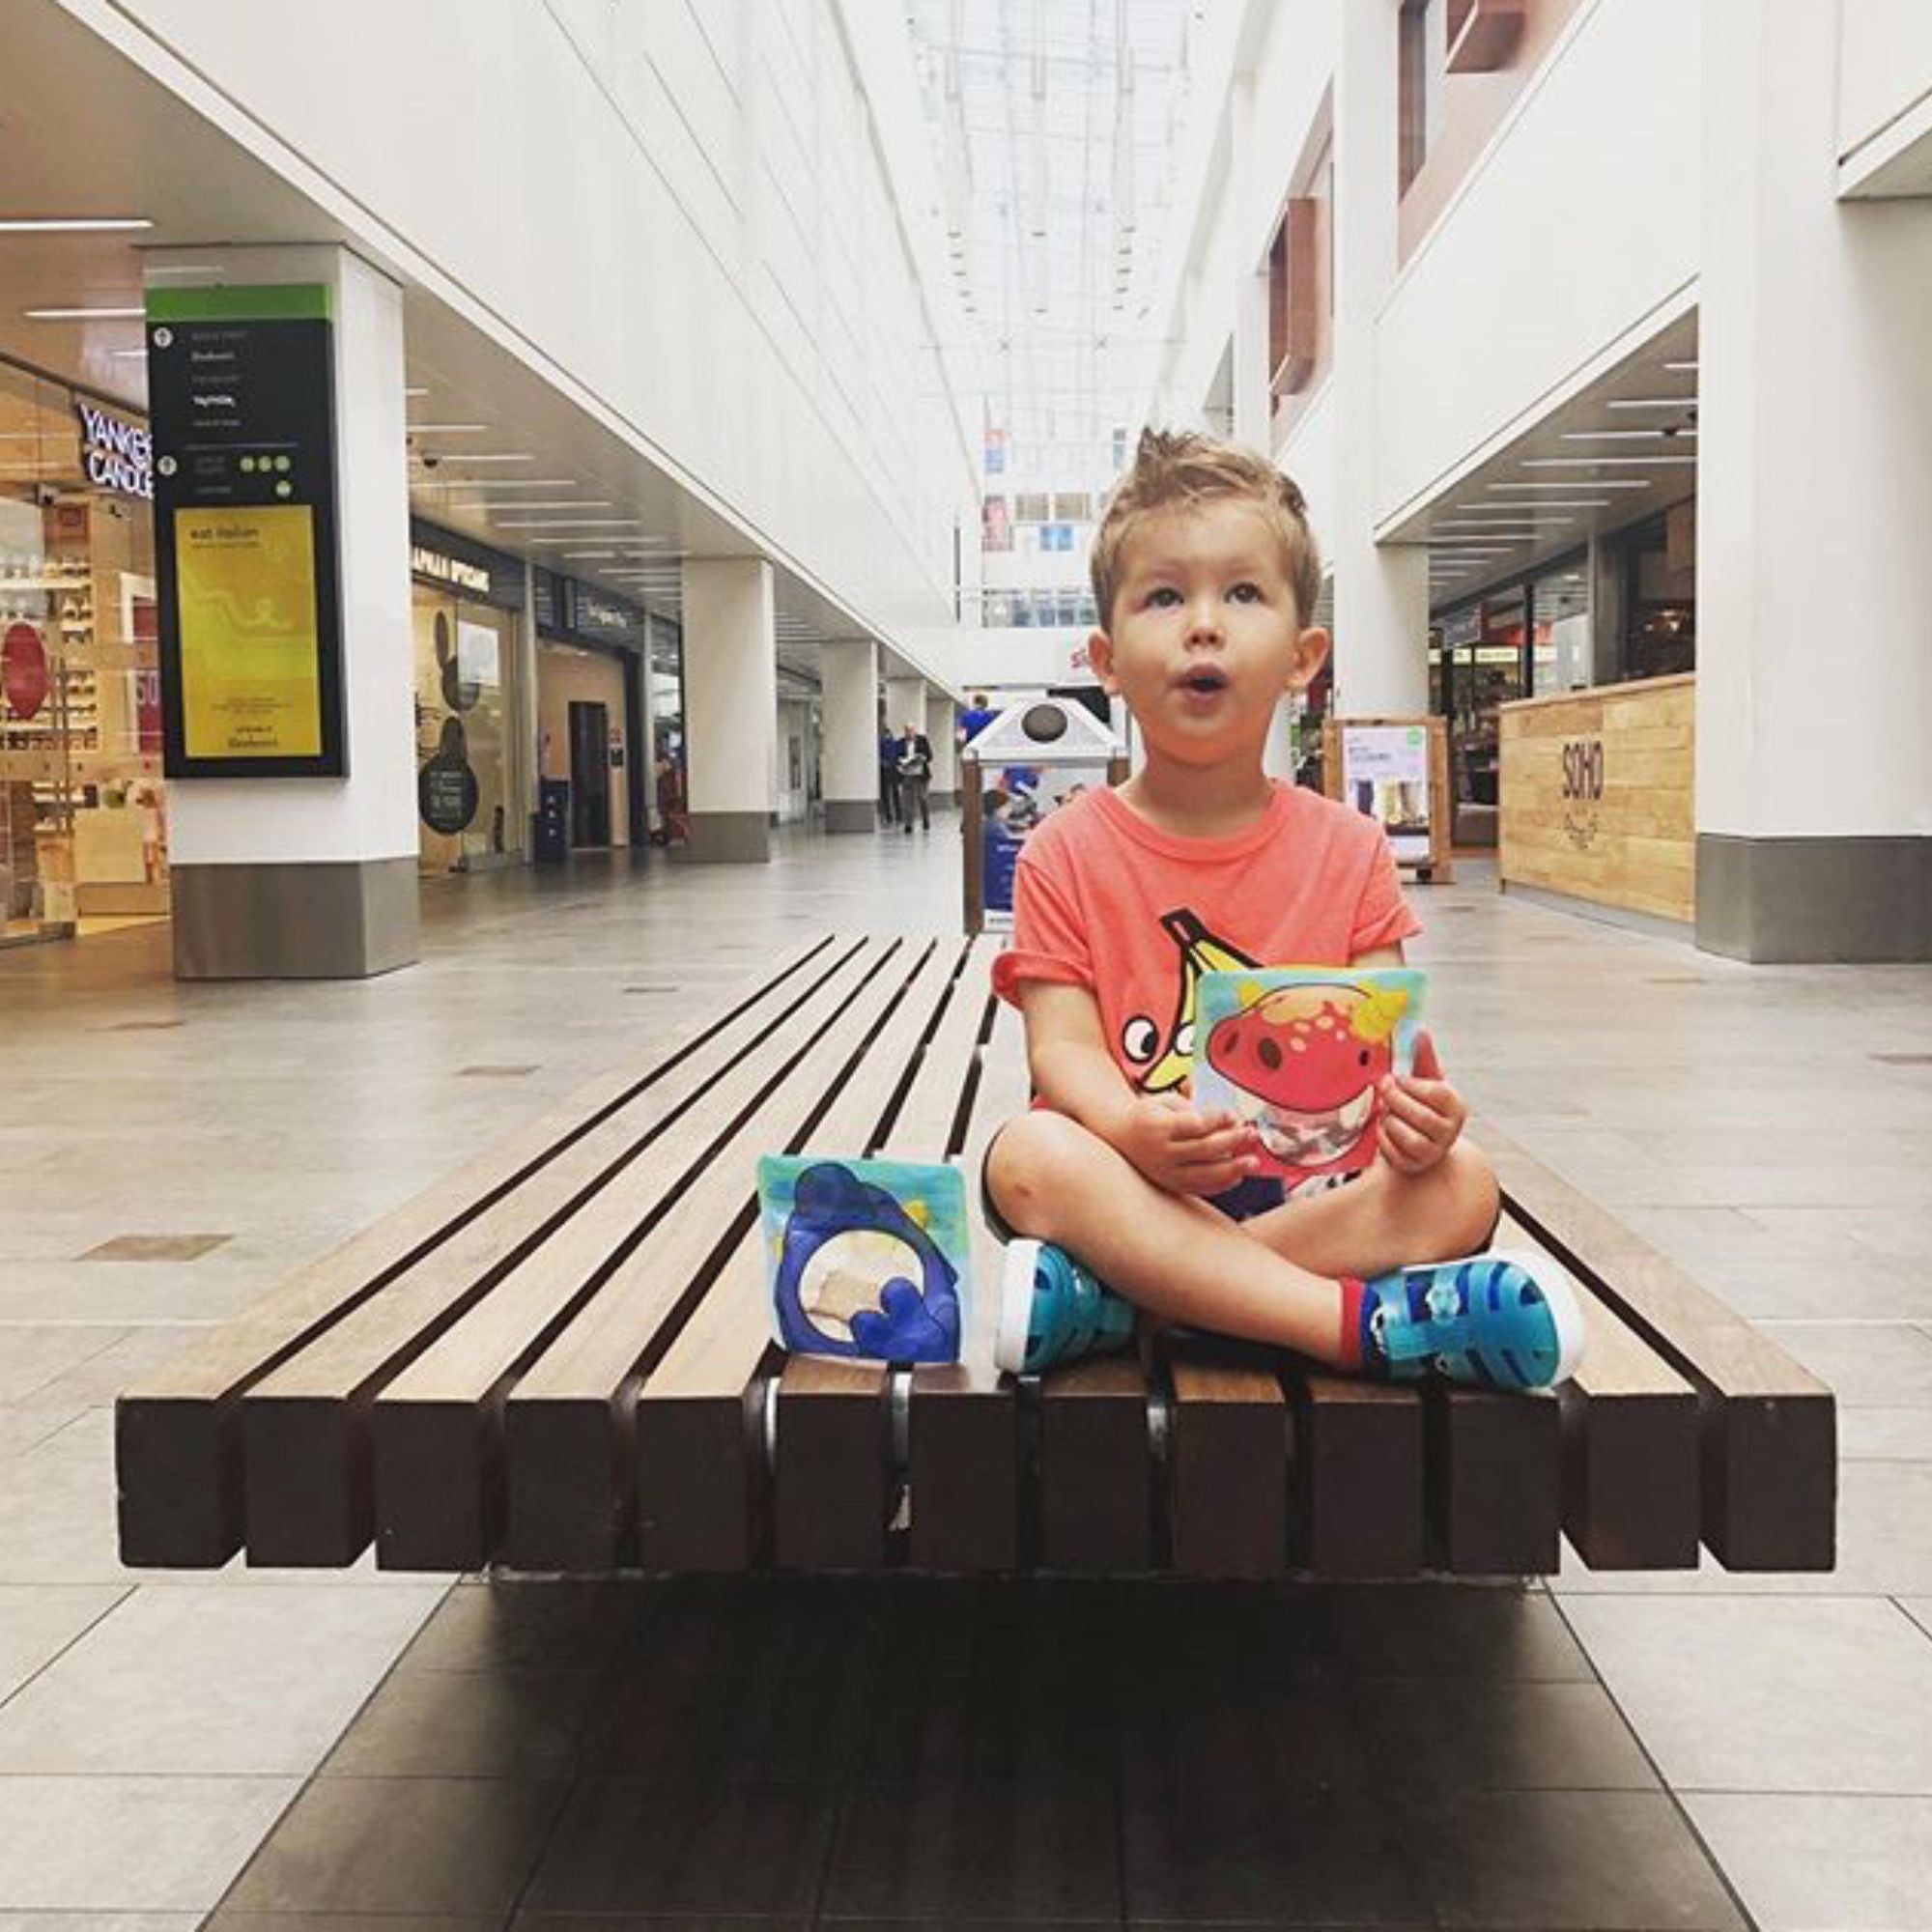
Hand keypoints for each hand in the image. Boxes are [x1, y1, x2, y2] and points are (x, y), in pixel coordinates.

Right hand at [1115, 1092, 1258, 1197]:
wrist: (1120, 1136)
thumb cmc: (1148, 1115)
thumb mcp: (1165, 1101)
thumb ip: (1195, 1108)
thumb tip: (1229, 1120)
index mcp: (1158, 1127)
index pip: (1195, 1125)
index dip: (1218, 1120)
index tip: (1235, 1116)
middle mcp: (1160, 1153)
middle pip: (1204, 1150)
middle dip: (1232, 1141)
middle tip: (1251, 1133)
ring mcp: (1165, 1172)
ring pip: (1204, 1175)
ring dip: (1233, 1169)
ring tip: (1253, 1162)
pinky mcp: (1169, 1185)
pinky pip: (1199, 1189)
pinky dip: (1220, 1184)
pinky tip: (1237, 1176)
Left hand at [1376, 1029, 1466, 1175]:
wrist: (1421, 1142)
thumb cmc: (1422, 1104)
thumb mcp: (1426, 1080)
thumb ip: (1423, 1057)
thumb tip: (1419, 1030)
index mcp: (1456, 1107)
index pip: (1437, 1093)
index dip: (1412, 1083)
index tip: (1398, 1077)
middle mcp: (1449, 1132)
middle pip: (1420, 1115)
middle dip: (1395, 1099)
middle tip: (1383, 1088)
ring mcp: (1432, 1152)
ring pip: (1406, 1135)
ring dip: (1389, 1120)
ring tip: (1386, 1110)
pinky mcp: (1413, 1165)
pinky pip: (1392, 1151)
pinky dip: (1382, 1137)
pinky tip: (1383, 1127)